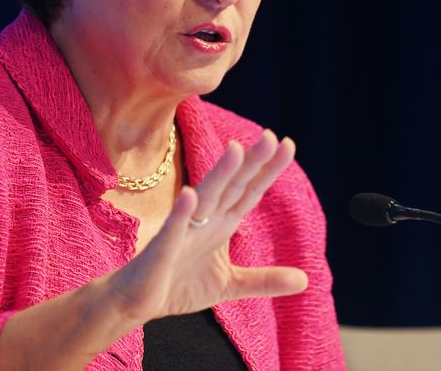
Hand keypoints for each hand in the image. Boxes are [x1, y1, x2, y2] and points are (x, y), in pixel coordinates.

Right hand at [107, 129, 306, 325]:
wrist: (135, 302)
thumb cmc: (177, 285)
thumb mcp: (229, 285)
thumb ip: (264, 280)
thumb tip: (305, 280)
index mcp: (221, 224)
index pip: (250, 192)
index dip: (268, 170)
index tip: (289, 144)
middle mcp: (204, 220)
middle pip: (233, 186)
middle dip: (252, 163)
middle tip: (272, 137)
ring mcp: (182, 231)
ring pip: (205, 197)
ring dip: (219, 175)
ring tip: (236, 150)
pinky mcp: (162, 248)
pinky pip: (173, 229)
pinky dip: (181, 213)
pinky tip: (190, 196)